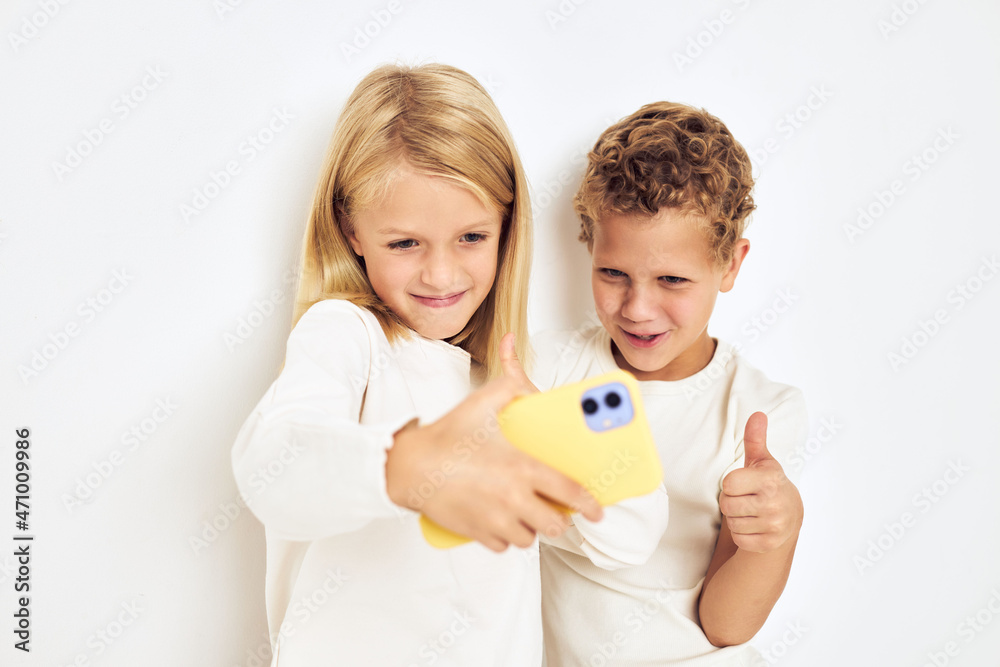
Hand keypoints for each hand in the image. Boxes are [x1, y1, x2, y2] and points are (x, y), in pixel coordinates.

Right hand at [386, 333, 601, 551]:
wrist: (409, 468)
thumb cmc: (446, 437)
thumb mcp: (480, 402)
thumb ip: (509, 384)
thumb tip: (520, 368)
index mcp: (523, 468)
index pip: (570, 493)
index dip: (589, 504)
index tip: (597, 510)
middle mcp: (514, 498)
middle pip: (554, 524)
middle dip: (559, 519)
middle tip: (554, 509)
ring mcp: (495, 519)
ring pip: (529, 538)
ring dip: (531, 528)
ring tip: (523, 512)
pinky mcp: (477, 533)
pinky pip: (502, 545)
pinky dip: (505, 536)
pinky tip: (499, 519)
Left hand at [719, 412, 802, 552]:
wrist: (791, 514)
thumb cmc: (768, 483)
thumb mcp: (762, 460)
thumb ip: (755, 438)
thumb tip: (757, 414)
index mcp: (770, 480)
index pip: (728, 484)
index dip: (731, 484)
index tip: (743, 483)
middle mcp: (774, 503)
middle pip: (727, 504)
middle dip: (732, 501)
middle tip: (746, 498)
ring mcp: (774, 525)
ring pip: (732, 523)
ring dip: (737, 518)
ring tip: (751, 511)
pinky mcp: (769, 543)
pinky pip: (739, 539)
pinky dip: (742, 534)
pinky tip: (755, 525)